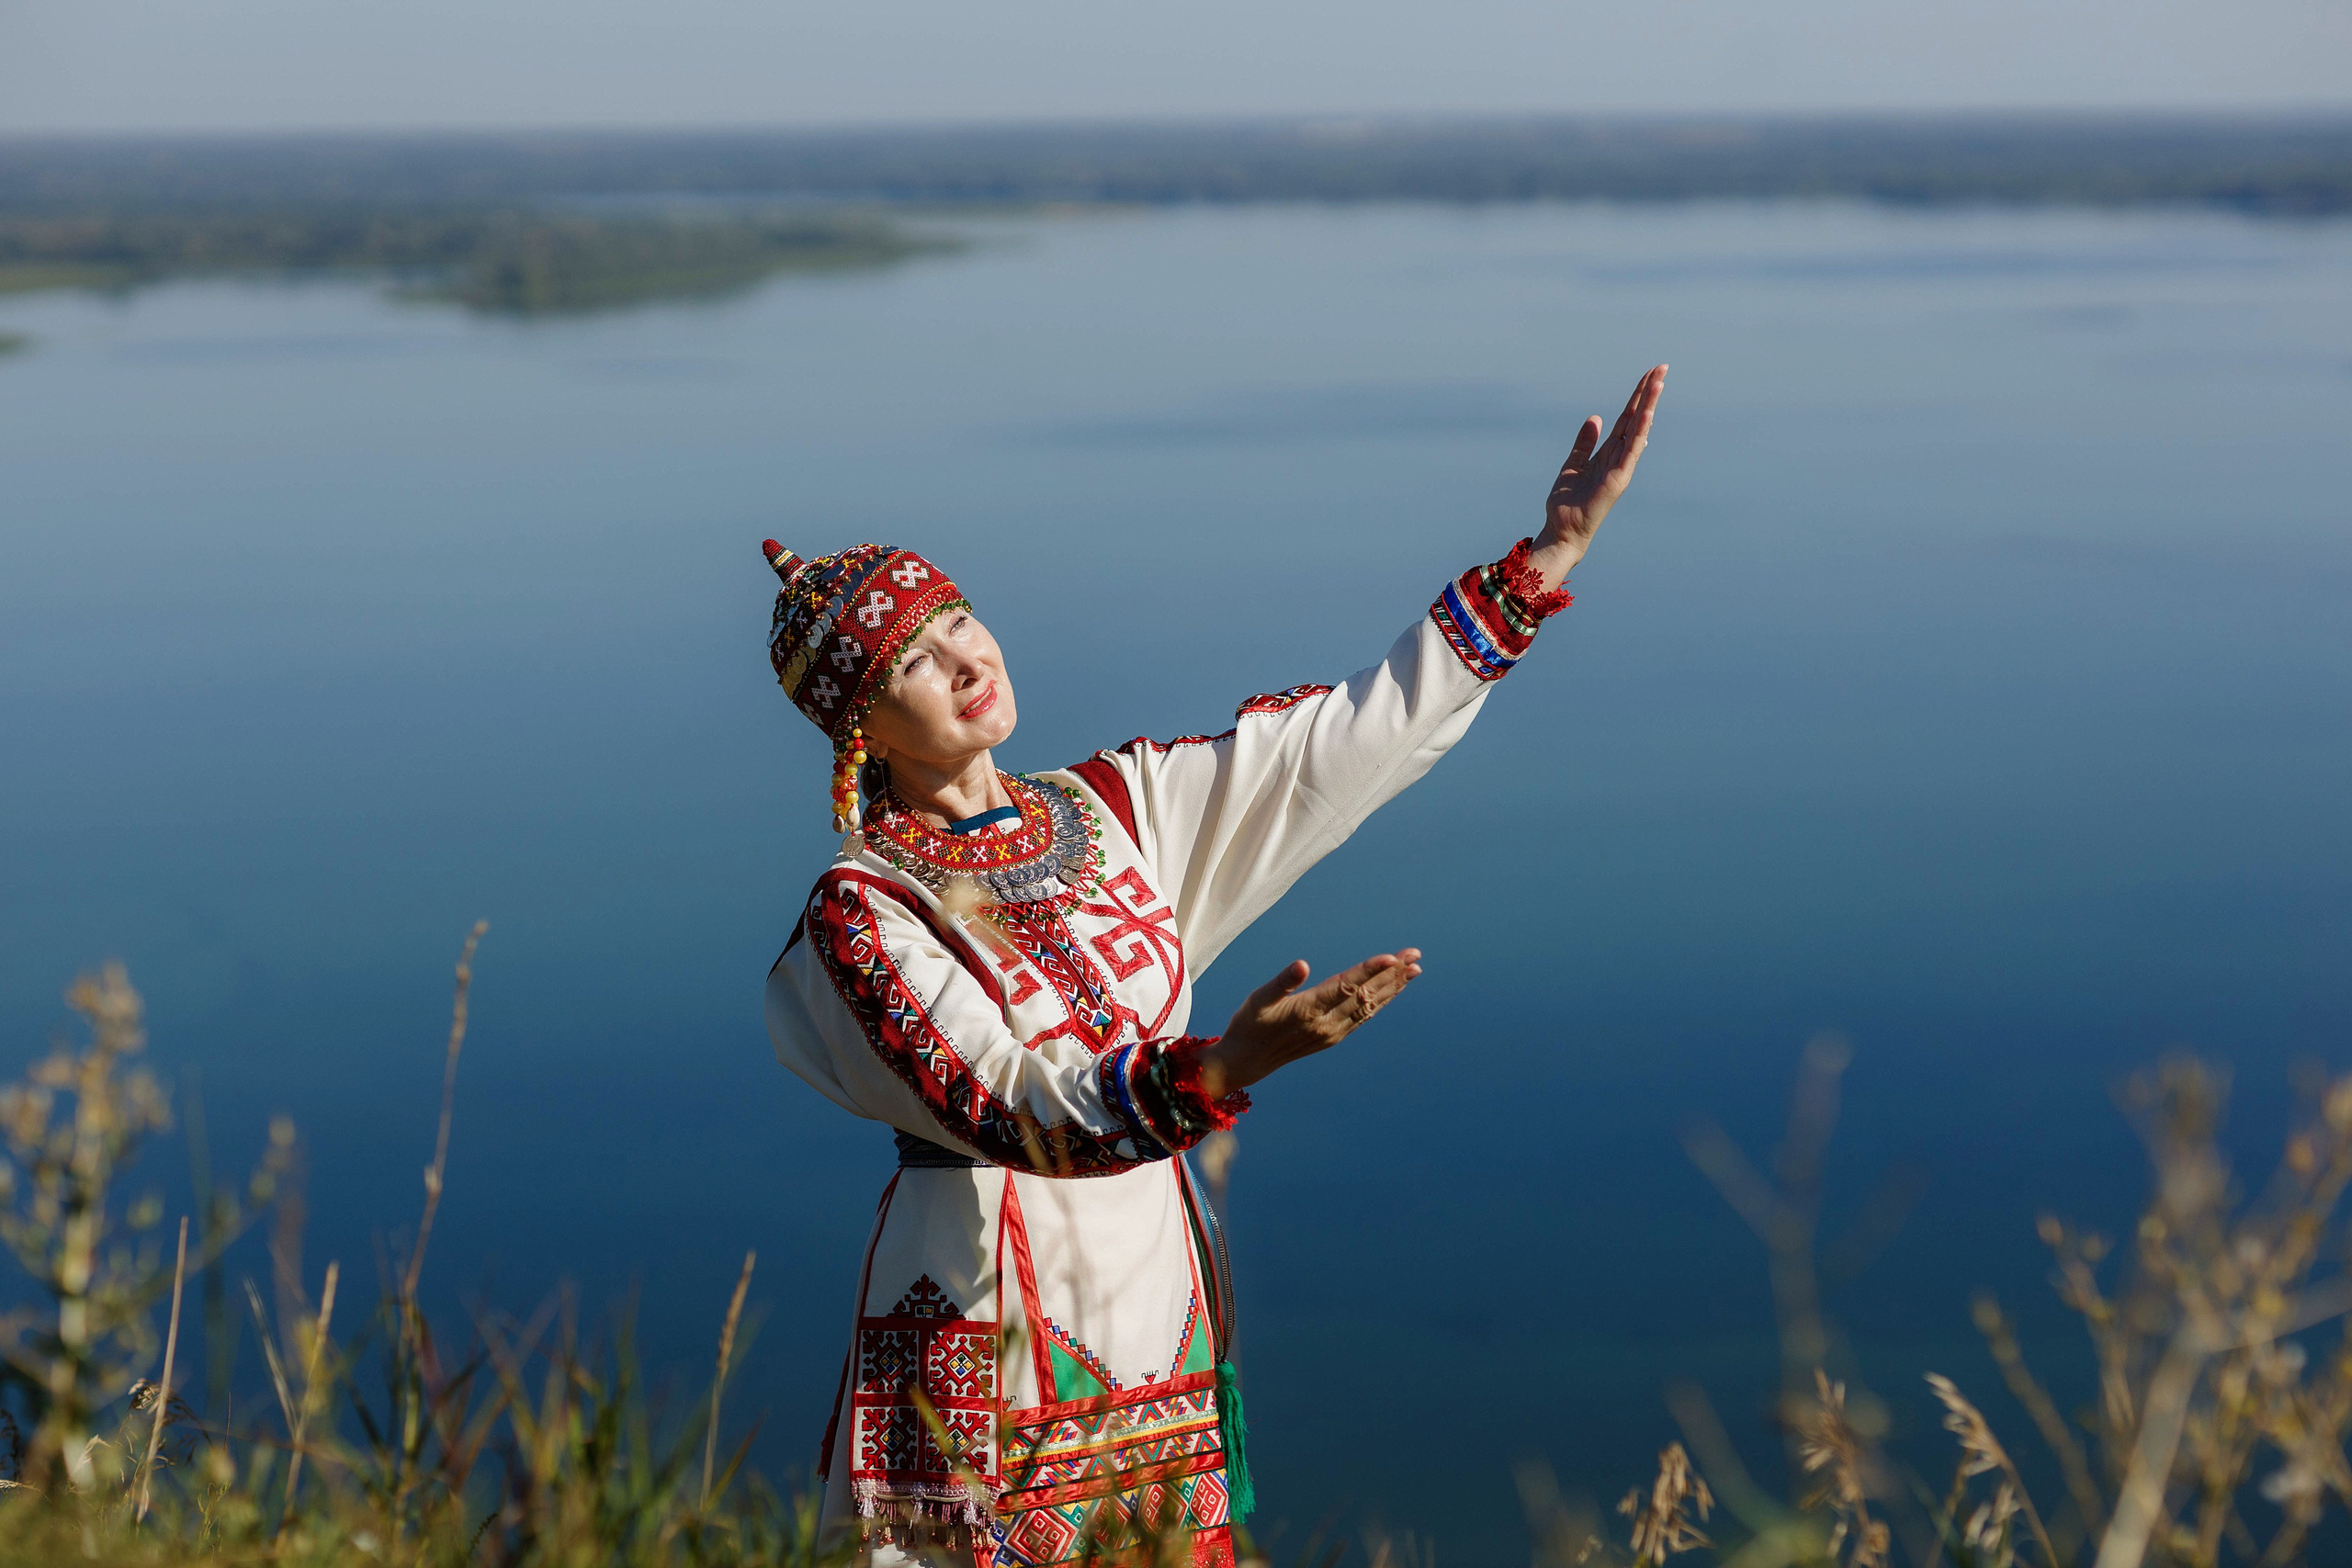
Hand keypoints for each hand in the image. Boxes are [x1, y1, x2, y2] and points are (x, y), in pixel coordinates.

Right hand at [1198, 949, 1423, 1092]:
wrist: (1245, 1062)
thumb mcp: (1258, 1000)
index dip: (1370, 971)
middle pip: (1366, 995)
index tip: (1392, 957)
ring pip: (1370, 1006)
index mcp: (1309, 1011)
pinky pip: (1364, 1016)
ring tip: (1413, 969)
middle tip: (1414, 954)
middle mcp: (1326, 1024)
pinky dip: (1381, 1001)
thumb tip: (1302, 965)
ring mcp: (1332, 1033)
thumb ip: (1282, 982)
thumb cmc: (1248, 1025)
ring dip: (1392, 987)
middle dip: (1391, 974)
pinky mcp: (1333, 1037)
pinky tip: (1392, 990)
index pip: (1347, 986)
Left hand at [1528, 364, 1666, 590]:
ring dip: (1649, 405)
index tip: (1649, 374)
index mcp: (1609, 453)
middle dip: (1649, 392)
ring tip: (1660, 380)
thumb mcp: (1573, 464)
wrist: (1562, 531)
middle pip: (1637, 418)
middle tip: (1663, 367)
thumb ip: (1585, 442)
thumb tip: (1596, 418)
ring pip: (1639, 430)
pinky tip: (1647, 413)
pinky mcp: (1618, 479)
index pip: (1626, 418)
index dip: (1637, 396)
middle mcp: (1620, 458)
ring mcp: (1622, 468)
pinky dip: (1640, 432)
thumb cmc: (1567, 503)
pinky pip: (1631, 450)